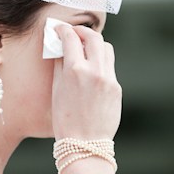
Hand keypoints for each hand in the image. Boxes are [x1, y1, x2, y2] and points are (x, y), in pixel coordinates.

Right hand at [51, 24, 121, 139]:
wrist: (85, 144)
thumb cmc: (65, 120)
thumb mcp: (56, 90)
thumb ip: (60, 65)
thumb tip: (60, 47)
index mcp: (75, 71)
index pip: (71, 38)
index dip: (63, 29)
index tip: (59, 29)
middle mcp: (95, 71)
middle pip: (94, 37)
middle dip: (82, 31)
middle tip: (74, 33)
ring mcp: (109, 79)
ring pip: (106, 49)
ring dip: (95, 45)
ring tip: (85, 50)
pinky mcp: (117, 87)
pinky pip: (109, 67)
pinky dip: (100, 63)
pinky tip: (91, 71)